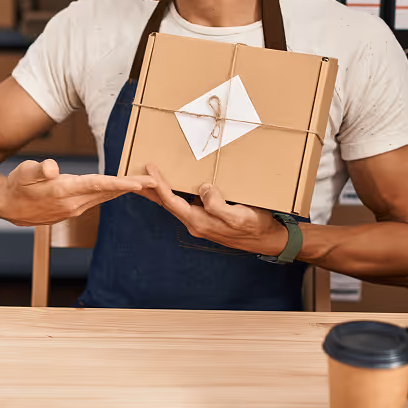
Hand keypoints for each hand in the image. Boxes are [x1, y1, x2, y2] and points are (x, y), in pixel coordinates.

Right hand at [0, 159, 156, 226]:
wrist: (7, 206)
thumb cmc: (16, 184)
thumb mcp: (24, 172)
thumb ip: (38, 169)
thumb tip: (51, 168)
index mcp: (64, 192)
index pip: (97, 185)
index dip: (120, 183)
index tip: (140, 183)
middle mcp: (73, 203)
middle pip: (108, 192)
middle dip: (133, 187)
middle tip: (157, 181)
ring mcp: (74, 209)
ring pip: (105, 197)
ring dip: (125, 190)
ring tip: (146, 184)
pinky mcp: (73, 210)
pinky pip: (98, 200)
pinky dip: (112, 193)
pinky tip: (122, 188)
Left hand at [138, 164, 289, 255]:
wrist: (267, 239)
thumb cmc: (255, 227)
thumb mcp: (238, 216)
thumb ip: (218, 205)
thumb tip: (204, 189)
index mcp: (199, 222)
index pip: (172, 201)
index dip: (159, 184)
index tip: (150, 168)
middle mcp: (196, 223)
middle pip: (168, 204)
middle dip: (154, 188)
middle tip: (140, 172)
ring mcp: (201, 222)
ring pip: (176, 204)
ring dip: (164, 191)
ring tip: (153, 177)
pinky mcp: (208, 219)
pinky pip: (188, 204)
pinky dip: (178, 194)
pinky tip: (178, 186)